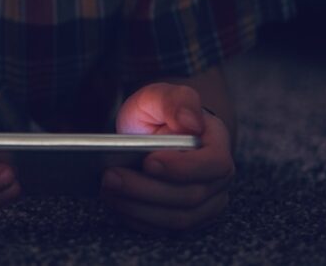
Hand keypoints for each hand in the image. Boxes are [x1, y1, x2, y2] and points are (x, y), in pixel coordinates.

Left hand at [102, 83, 233, 232]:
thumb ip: (177, 101)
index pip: (212, 166)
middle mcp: (218, 180)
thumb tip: (191, 122)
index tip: (148, 162)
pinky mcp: (186, 218)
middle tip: (110, 177)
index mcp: (217, 147)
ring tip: (107, 191)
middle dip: (146, 190)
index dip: (181, 168)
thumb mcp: (162, 96)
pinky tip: (116, 204)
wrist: (158, 133)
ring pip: (177, 219)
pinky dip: (139, 220)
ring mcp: (205, 204)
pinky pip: (165, 230)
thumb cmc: (161, 113)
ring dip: (139, 209)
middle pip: (189, 197)